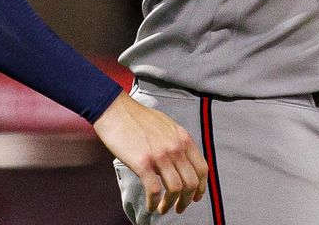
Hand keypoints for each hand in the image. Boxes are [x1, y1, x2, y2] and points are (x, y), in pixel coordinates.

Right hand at [93, 92, 207, 214]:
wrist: (116, 110)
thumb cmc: (138, 118)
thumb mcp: (167, 126)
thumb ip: (176, 142)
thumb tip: (180, 162)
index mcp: (183, 138)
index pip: (202, 169)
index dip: (201, 187)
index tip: (195, 198)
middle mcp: (175, 147)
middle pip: (191, 183)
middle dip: (186, 200)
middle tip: (179, 208)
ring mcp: (160, 155)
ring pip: (175, 189)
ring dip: (170, 204)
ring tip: (162, 209)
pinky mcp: (143, 163)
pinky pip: (154, 190)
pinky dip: (153, 202)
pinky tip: (150, 205)